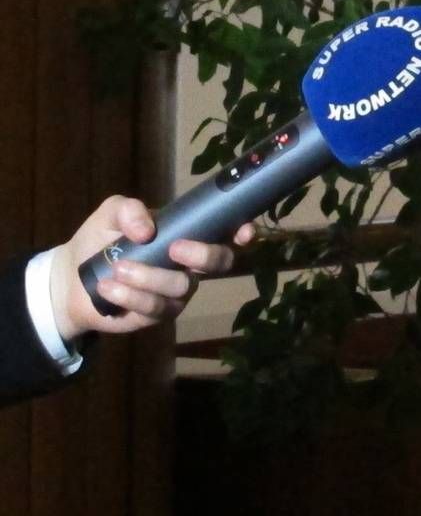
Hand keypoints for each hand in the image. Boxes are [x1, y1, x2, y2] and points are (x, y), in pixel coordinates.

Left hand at [49, 195, 255, 340]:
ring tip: (118, 269)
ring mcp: (177, 291)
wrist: (72, 276)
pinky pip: (156, 308)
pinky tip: (108, 287)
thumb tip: (147, 231)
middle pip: (220, 262)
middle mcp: (191, 263)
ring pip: (182, 287)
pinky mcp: (157, 315)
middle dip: (203, 254)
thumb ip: (129, 210)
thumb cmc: (101, 238)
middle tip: (173, 248)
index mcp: (189, 234)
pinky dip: (131, 296)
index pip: (228, 232)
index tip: (242, 231)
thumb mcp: (111, 213)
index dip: (243, 231)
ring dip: (150, 277)